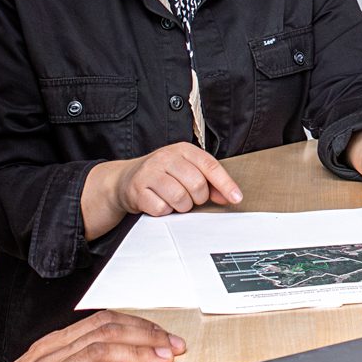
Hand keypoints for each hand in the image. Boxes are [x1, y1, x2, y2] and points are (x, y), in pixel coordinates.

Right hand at [0, 310, 186, 361]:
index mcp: (53, 347)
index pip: (103, 323)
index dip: (139, 326)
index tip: (166, 338)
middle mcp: (49, 354)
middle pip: (105, 331)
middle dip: (146, 336)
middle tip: (174, 348)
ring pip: (96, 349)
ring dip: (135, 352)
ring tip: (160, 359)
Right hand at [83, 144, 241, 239]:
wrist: (125, 179)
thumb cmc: (162, 175)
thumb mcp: (186, 170)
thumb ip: (209, 181)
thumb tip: (230, 195)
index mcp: (182, 150)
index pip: (210, 166)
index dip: (225, 184)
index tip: (236, 198)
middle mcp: (165, 157)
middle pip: (196, 185)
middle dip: (198, 198)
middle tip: (190, 199)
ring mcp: (150, 173)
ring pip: (180, 198)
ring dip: (181, 207)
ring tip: (175, 202)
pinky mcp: (137, 189)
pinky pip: (161, 208)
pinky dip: (164, 211)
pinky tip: (160, 203)